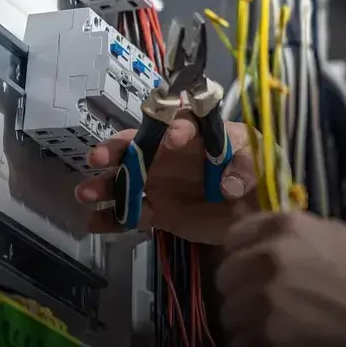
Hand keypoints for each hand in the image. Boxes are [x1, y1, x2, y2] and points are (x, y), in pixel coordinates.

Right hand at [74, 113, 259, 243]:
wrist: (259, 211)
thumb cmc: (259, 171)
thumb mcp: (259, 160)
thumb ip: (245, 167)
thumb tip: (228, 185)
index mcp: (198, 134)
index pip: (181, 123)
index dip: (175, 128)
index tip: (174, 138)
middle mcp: (172, 154)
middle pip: (139, 146)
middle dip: (118, 149)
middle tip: (99, 158)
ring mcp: (162, 183)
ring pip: (127, 180)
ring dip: (105, 185)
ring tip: (86, 193)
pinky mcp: (160, 211)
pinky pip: (132, 213)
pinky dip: (112, 218)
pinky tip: (94, 223)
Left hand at [216, 211, 345, 346]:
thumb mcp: (334, 234)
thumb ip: (294, 227)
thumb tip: (254, 223)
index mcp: (286, 226)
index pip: (234, 235)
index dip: (240, 253)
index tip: (249, 266)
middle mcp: (270, 256)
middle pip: (224, 275)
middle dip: (240, 288)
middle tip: (261, 300)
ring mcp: (265, 297)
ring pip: (228, 312)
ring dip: (245, 320)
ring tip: (270, 325)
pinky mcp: (264, 335)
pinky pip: (238, 343)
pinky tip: (274, 344)